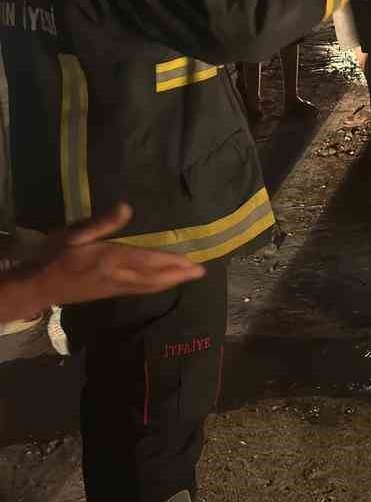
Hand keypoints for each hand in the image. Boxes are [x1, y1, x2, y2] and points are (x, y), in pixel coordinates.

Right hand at [0, 205, 203, 320]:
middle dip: (179, 275)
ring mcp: (115, 288)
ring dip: (171, 282)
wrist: (38, 286)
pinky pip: (140, 290)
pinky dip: (156, 287)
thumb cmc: (55, 255)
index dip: (173, 262)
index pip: (150, 261)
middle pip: (155, 278)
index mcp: (112, 259)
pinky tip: (160, 284)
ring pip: (149, 286)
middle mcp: (118, 276)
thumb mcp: (75, 233)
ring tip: (189, 277)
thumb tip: (127, 207)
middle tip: (201, 272)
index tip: (193, 262)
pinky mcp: (109, 294)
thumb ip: (103, 222)